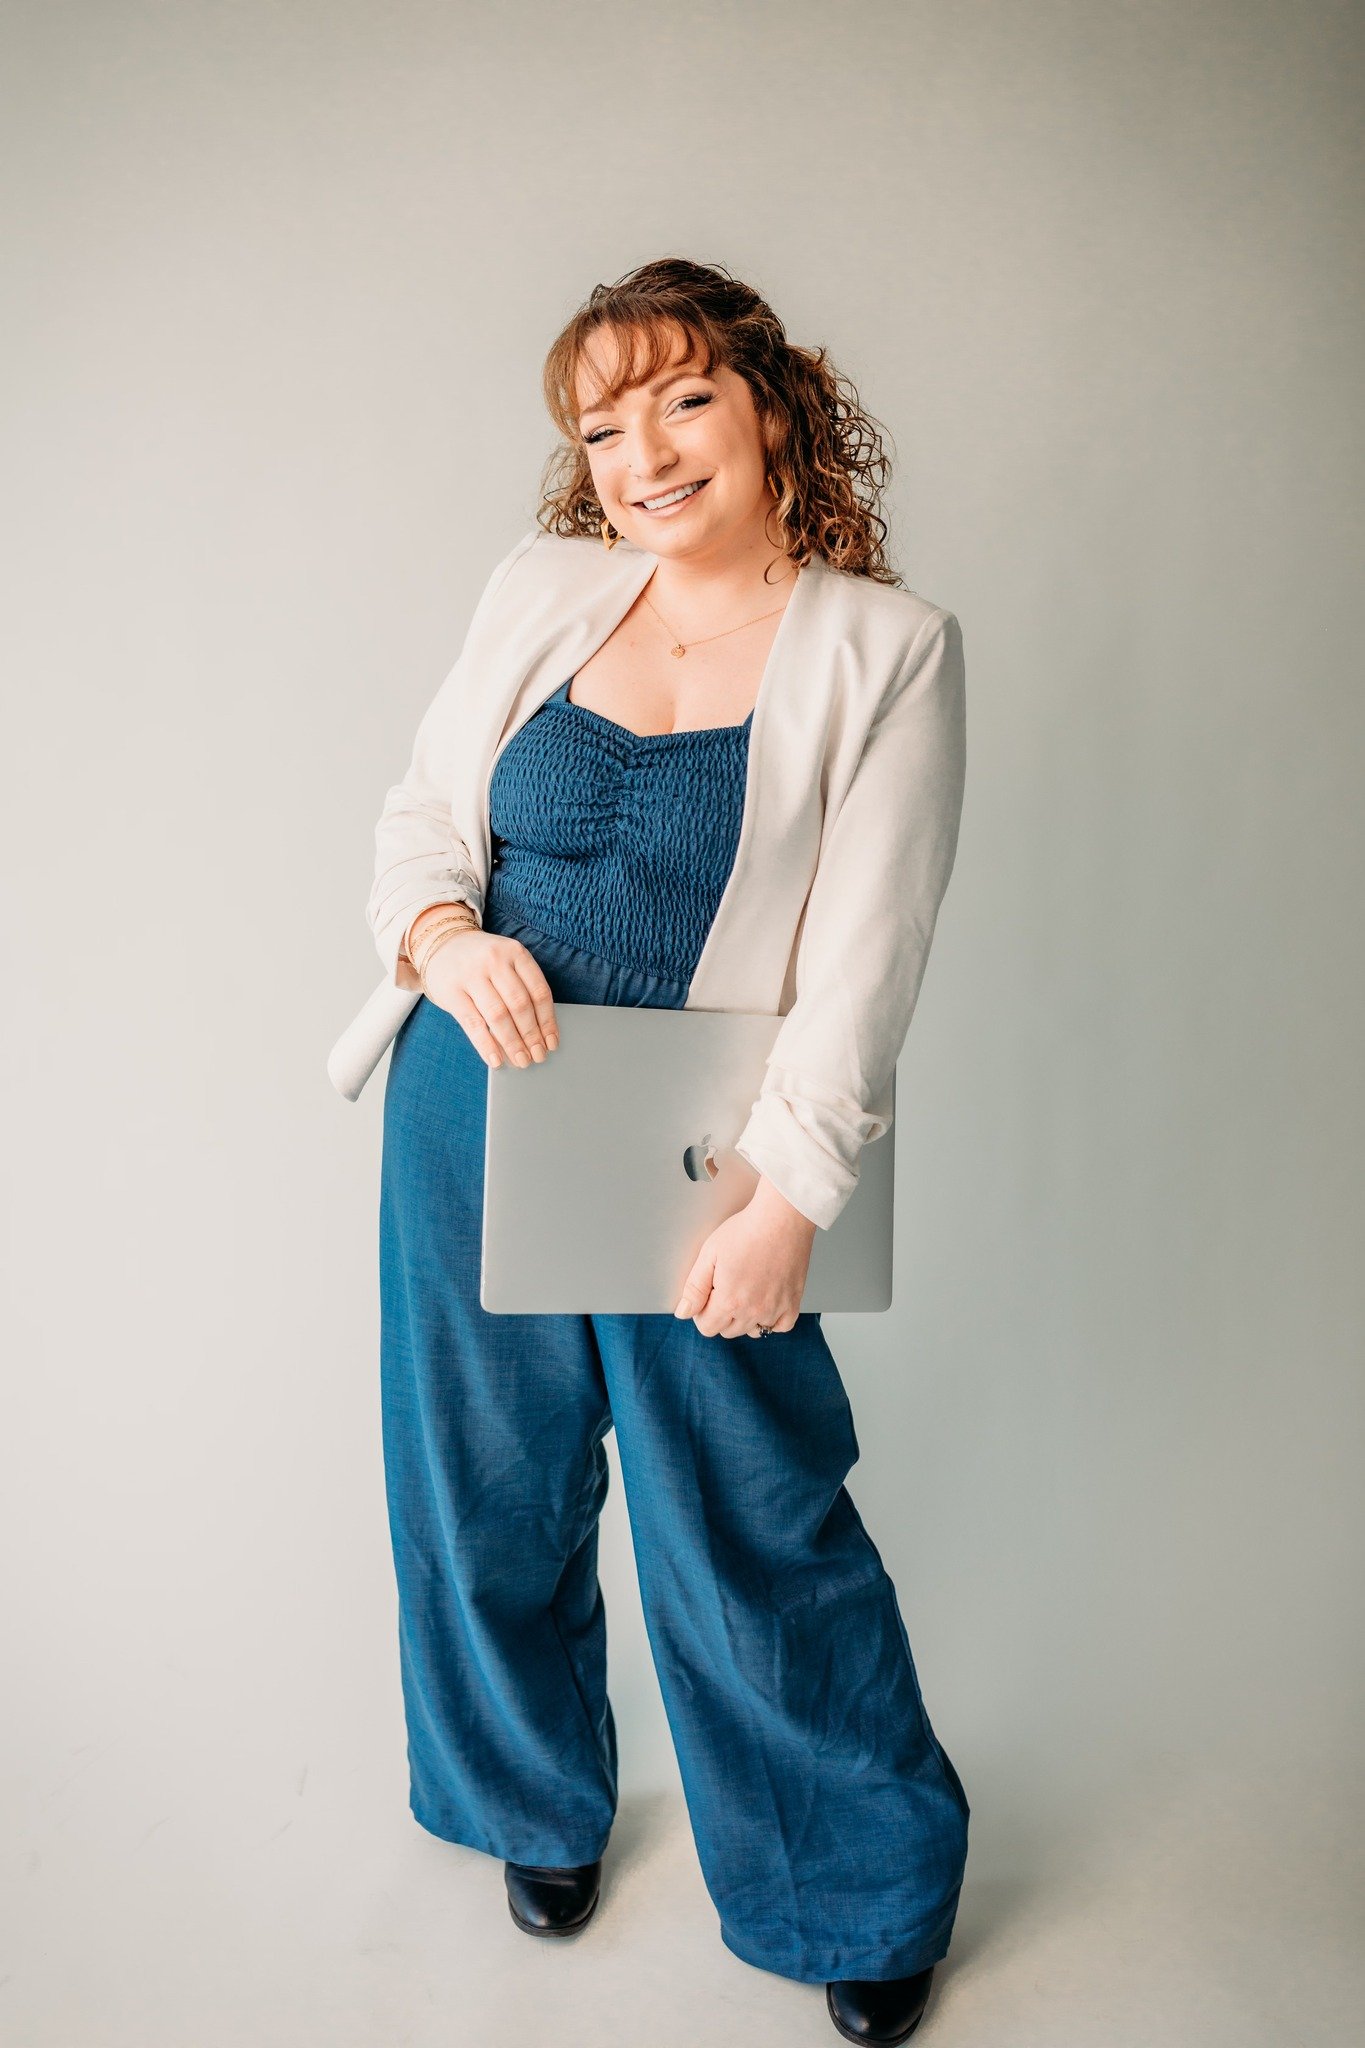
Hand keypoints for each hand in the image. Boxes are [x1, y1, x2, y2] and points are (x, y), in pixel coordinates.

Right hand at [420, 928, 558, 1068]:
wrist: (440, 944)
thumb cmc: (482, 962)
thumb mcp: (506, 962)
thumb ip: (522, 988)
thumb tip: (539, 1033)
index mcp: (515, 953)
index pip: (539, 992)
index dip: (548, 1022)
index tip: (552, 1043)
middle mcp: (494, 961)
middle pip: (520, 1005)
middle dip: (531, 1036)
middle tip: (538, 1057)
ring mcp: (471, 975)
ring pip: (498, 1016)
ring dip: (512, 1043)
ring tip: (521, 1061)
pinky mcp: (452, 992)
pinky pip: (473, 1023)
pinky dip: (486, 1045)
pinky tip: (496, 1060)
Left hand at [673, 1177, 817, 1337]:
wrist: (782, 1218)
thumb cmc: (746, 1230)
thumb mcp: (709, 1254)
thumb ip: (694, 1288)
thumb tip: (684, 1313)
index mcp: (728, 1301)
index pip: (707, 1327)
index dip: (702, 1312)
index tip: (708, 1293)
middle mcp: (752, 1311)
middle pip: (728, 1331)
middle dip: (721, 1314)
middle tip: (727, 1286)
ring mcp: (775, 1309)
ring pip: (752, 1331)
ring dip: (745, 1318)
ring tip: (746, 1290)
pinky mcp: (793, 1303)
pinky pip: (779, 1327)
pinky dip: (771, 1320)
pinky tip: (766, 1302)